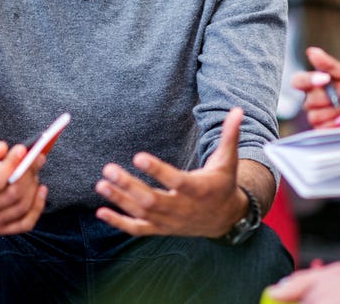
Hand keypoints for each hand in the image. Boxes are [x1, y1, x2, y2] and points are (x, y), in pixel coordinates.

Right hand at [0, 135, 47, 234]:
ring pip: (21, 207)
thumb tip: (2, 149)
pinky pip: (26, 223)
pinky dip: (38, 206)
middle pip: (11, 195)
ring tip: (35, 171)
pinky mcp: (3, 229)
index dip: (11, 165)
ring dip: (32, 187)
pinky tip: (41, 189)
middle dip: (27, 174)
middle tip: (36, 158)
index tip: (22, 150)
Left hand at [94, 107, 249, 237]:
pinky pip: (138, 229)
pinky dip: (120, 223)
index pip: (176, 181)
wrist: (225, 218)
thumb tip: (238, 110)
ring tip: (101, 183)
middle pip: (152, 200)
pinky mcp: (162, 229)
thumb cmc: (223, 183)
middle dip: (128, 185)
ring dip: (120, 200)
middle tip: (108, 168)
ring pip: (142, 214)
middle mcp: (183, 208)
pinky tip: (101, 211)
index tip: (138, 156)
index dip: (157, 170)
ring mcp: (171, 221)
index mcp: (199, 189)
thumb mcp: (228, 160)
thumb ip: (230, 135)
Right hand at [289, 47, 339, 127]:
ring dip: (335, 110)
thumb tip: (312, 51)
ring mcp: (318, 116)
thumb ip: (329, 64)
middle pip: (309, 99)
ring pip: (314, 114)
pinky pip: (321, 127)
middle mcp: (314, 100)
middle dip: (330, 98)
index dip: (308, 80)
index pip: (299, 81)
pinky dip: (335, 122)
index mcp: (316, 84)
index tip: (324, 78)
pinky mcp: (323, 131)